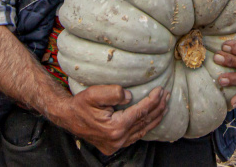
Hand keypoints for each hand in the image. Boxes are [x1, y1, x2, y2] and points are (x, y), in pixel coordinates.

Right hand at [47, 85, 168, 155]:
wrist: (68, 117)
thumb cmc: (81, 104)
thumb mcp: (94, 93)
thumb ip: (114, 92)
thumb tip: (130, 96)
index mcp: (115, 127)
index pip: (141, 112)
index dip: (153, 100)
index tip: (161, 89)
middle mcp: (118, 139)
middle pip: (144, 121)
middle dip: (158, 107)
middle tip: (167, 94)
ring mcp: (117, 144)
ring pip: (143, 130)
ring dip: (155, 117)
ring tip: (164, 104)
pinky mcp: (115, 145)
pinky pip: (136, 136)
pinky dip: (146, 126)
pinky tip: (152, 118)